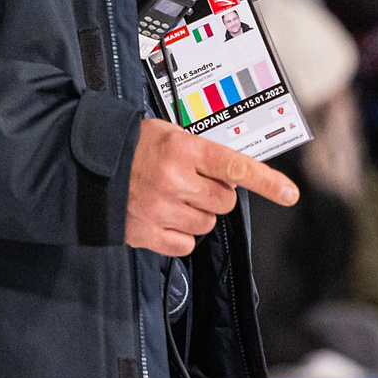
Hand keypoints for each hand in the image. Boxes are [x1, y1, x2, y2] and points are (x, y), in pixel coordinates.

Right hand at [126, 120, 297, 256]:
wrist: (88, 166)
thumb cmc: (132, 146)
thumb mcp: (170, 134)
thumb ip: (203, 152)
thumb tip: (236, 173)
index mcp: (182, 149)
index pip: (234, 166)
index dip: (266, 181)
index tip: (289, 193)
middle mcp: (174, 180)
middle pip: (225, 200)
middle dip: (215, 192)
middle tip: (192, 181)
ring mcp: (160, 209)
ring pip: (207, 223)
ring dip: (197, 213)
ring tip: (173, 197)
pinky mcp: (147, 233)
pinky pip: (186, 243)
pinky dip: (181, 233)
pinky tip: (164, 216)